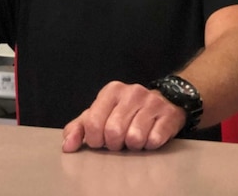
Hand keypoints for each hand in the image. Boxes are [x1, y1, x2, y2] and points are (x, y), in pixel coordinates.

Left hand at [61, 80, 185, 151]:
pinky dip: (150, 144)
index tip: (101, 139)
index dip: (95, 139)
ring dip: (133, 145)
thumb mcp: (100, 114)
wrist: (166, 100)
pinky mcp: (170, 114)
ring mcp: (153, 102)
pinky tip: (150, 135)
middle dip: (115, 144)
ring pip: (134, 138)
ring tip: (135, 137)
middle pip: (114, 132)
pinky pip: (154, 140)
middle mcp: (133, 92)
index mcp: (112, 91)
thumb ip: (79, 128)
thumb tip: (68, 146)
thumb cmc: (127, 111)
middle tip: (120, 140)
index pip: (94, 123)